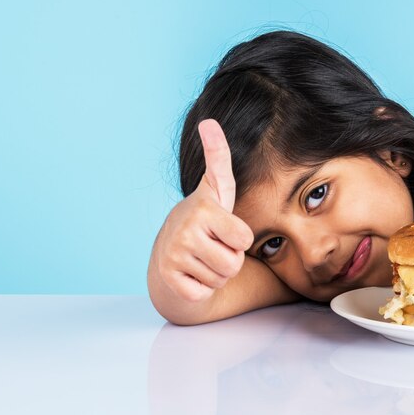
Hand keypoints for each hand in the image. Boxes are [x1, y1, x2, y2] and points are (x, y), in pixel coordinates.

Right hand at [153, 119, 253, 301]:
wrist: (169, 250)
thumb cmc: (204, 219)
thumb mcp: (216, 188)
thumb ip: (218, 156)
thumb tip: (209, 120)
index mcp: (203, 210)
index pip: (244, 238)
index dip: (239, 239)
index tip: (222, 229)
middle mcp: (185, 231)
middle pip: (233, 263)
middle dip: (228, 260)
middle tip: (212, 247)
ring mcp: (174, 257)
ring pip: (219, 280)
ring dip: (215, 274)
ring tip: (202, 259)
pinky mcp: (169, 280)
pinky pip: (202, 294)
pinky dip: (201, 289)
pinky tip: (191, 274)